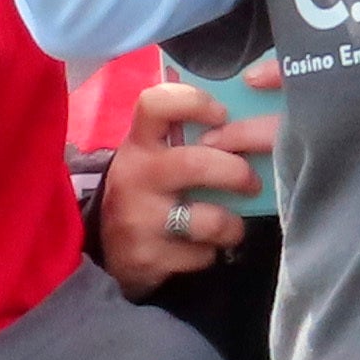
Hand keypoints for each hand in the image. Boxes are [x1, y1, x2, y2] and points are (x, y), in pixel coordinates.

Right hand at [99, 85, 276, 287]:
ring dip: (232, 224)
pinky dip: (211, 252)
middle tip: (251, 183)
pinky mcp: (147, 257)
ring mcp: (138, 218)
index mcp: (138, 143)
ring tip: (231, 225)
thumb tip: (246, 124)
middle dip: (236, 173)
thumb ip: (188, 136)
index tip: (222, 115)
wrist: (108, 245)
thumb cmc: (148, 188)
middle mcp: (134, 175)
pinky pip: (201, 254)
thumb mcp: (154, 155)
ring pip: (208, 219)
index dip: (194, 103)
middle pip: (196, 164)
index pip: (155, 104)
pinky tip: (200, 247)